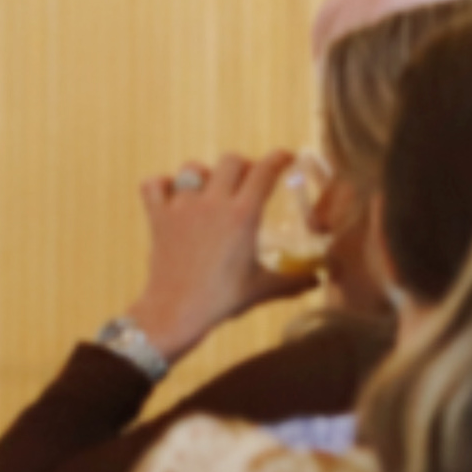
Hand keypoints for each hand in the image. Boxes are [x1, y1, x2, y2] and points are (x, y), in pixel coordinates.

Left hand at [124, 152, 306, 357]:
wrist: (176, 312)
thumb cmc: (222, 299)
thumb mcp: (264, 288)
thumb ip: (295, 281)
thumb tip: (318, 280)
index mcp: (244, 215)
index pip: (265, 171)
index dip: (279, 159)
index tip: (285, 158)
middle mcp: (213, 204)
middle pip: (231, 160)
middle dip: (243, 166)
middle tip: (248, 182)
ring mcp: (182, 208)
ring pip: (192, 169)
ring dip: (204, 175)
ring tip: (210, 190)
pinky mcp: (158, 217)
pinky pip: (154, 185)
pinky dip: (162, 185)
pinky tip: (173, 196)